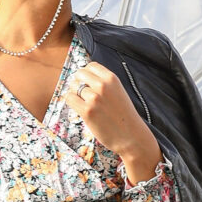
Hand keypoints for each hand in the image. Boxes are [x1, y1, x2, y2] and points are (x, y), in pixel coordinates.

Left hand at [62, 59, 161, 183]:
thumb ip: (104, 83)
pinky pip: (70, 99)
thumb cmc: (123, 115)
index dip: (86, 74)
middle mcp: (103, 85)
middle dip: (78, 82)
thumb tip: (82, 77)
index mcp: (112, 78)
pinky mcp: (87, 111)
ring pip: (74, 87)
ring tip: (84, 103)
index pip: (91, 66)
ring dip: (75, 94)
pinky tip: (80, 109)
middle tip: (82, 94)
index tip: (87, 82)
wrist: (131, 136)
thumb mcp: (118, 92)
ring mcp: (94, 98)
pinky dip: (72, 103)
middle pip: (79, 74)